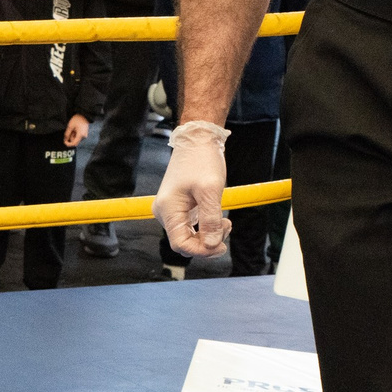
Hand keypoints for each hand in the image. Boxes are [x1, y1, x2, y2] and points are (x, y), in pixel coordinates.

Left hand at [64, 113, 89, 147]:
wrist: (84, 115)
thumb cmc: (77, 119)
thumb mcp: (70, 126)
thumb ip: (67, 134)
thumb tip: (65, 140)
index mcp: (80, 135)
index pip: (74, 144)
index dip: (68, 144)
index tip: (64, 142)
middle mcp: (83, 136)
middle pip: (75, 142)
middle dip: (70, 138)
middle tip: (69, 131)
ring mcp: (84, 135)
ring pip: (76, 139)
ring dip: (72, 136)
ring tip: (72, 128)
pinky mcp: (84, 133)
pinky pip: (78, 136)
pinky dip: (75, 134)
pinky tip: (74, 129)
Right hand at [155, 120, 231, 258]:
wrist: (196, 140)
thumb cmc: (201, 161)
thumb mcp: (211, 190)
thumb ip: (211, 220)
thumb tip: (212, 245)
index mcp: (168, 209)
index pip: (180, 244)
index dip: (201, 251)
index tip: (221, 246)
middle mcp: (165, 213)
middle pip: (184, 242)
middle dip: (207, 242)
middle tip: (226, 228)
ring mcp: (171, 210)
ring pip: (188, 236)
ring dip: (208, 235)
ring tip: (225, 221)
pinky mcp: (179, 207)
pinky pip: (190, 227)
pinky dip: (206, 227)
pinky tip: (219, 219)